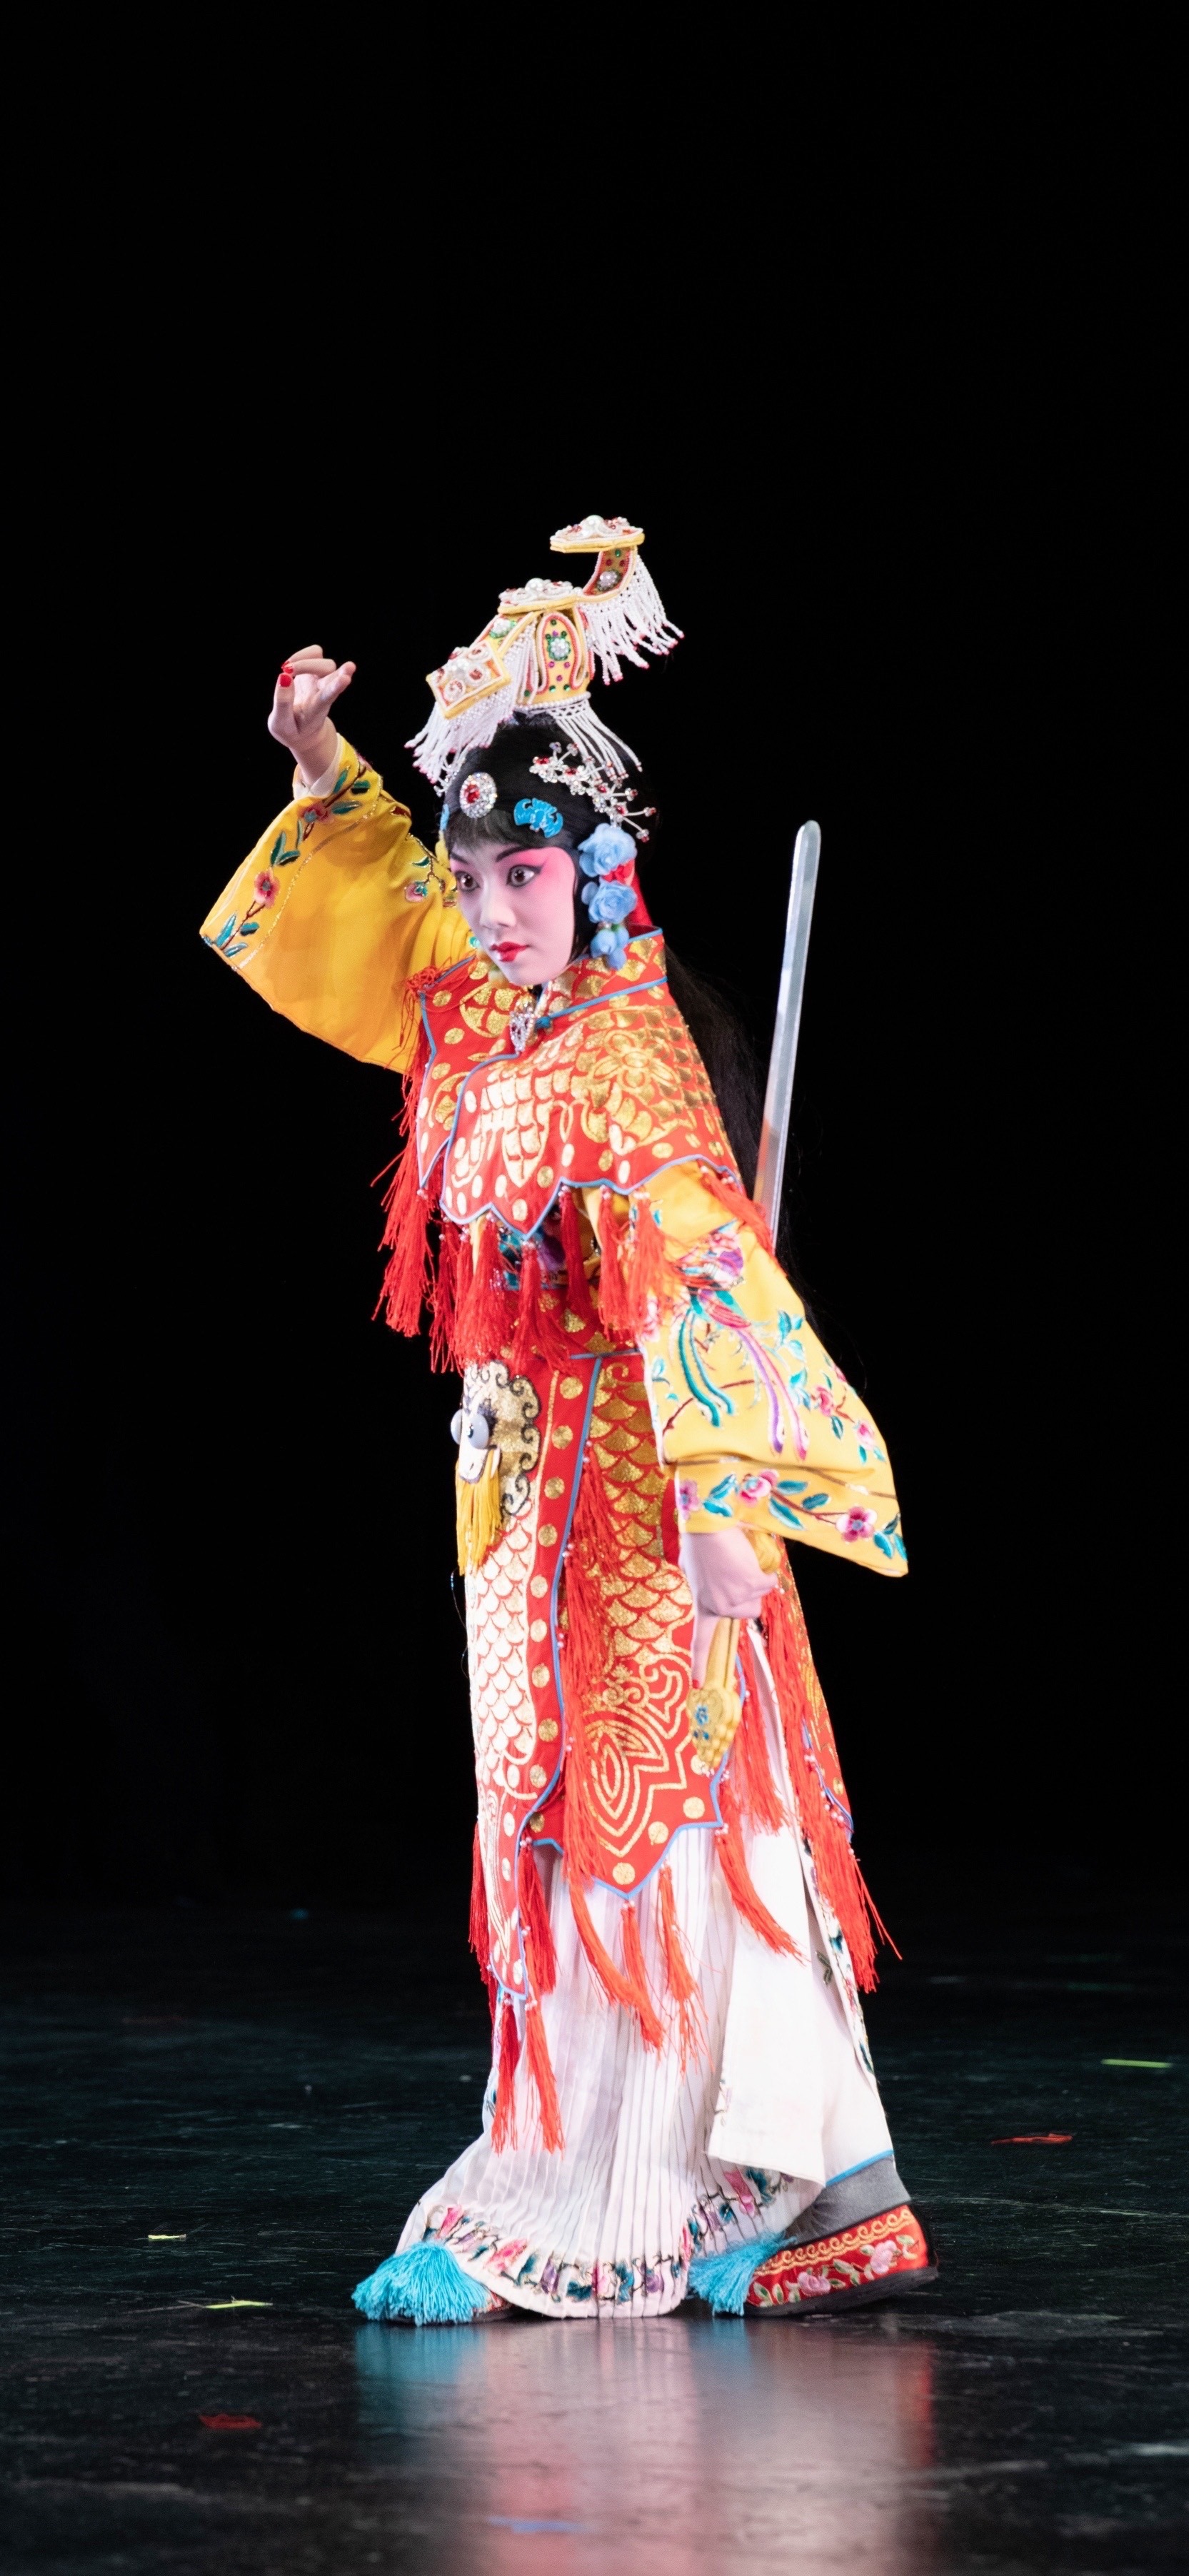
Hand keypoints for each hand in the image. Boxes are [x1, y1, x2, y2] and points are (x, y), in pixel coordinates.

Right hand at [267, 643, 356, 785]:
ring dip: (304, 659)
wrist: (303, 732)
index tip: (345, 677)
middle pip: (328, 670)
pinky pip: (315, 653)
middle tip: (286, 671)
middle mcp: (323, 692)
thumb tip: (284, 676)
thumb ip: (282, 703)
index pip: (328, 696)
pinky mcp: (315, 672)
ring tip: (286, 669)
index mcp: (316, 709)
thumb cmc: (292, 730)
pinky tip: (288, 666)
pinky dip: (301, 655)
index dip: (336, 686)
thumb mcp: (281, 725)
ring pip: (324, 660)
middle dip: (308, 664)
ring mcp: (321, 681)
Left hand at [679, 1526, 777, 1683]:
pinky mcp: (751, 1584)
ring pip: (760, 1597)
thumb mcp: (693, 1571)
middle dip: (749, 1596)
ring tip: (740, 1563)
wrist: (708, 1525)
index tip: (698, 1684)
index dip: (699, 1663)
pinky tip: (751, 1559)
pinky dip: (766, 1572)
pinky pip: (769, 1583)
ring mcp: (735, 1598)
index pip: (700, 1641)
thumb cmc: (699, 1542)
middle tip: (737, 1575)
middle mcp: (719, 1607)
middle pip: (748, 1613)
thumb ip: (704, 1587)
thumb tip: (712, 1587)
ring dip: (756, 1582)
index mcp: (703, 1605)